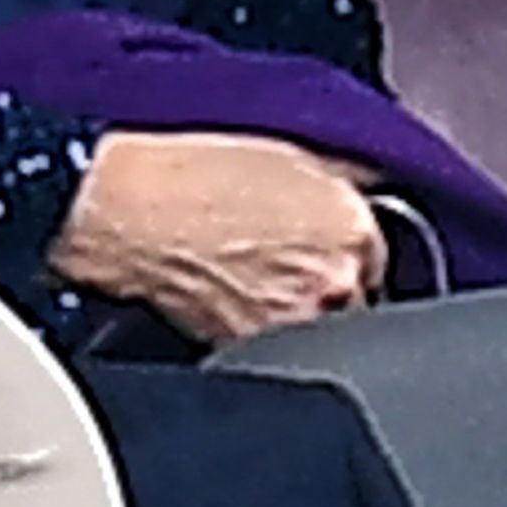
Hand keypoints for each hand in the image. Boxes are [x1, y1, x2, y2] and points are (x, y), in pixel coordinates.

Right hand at [47, 130, 388, 344]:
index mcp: (353, 233)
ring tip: (255, 279)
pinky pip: (275, 350)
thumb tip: (382, 188)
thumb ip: (353, 180)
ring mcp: (287, 327)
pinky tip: (233, 299)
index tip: (327, 244)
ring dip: (301, 312)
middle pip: (358, 298)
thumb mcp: (299, 152)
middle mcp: (330, 287)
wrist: (124, 208)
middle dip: (335, 285)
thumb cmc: (197, 172)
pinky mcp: (241, 354)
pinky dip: (262, 332)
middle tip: (290, 261)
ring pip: (320, 330)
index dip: (352, 249)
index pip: (381, 255)